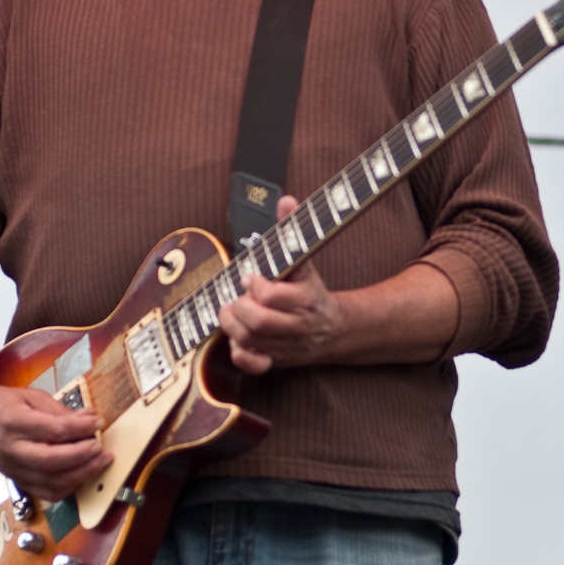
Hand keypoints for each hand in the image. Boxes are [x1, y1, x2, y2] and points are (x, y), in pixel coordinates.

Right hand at [0, 383, 112, 501]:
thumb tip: (90, 419)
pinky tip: (82, 475)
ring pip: (50, 482)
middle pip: (52, 461)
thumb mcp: (32, 397)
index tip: (99, 422)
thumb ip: (60, 410)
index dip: (81, 428)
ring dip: (81, 475)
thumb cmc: (3, 404)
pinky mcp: (18, 480)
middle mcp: (13, 450)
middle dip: (83, 457)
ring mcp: (14, 469)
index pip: (54, 430)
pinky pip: (45, 492)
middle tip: (103, 449)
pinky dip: (68, 487)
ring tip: (100, 462)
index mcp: (15, 422)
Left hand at [218, 196, 342, 374]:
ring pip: (251, 341)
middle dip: (240, 307)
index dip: (254, 285)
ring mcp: (287, 345)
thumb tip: (286, 199)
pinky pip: (254, 365)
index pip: (271, 295)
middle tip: (236, 297)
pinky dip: (241, 353)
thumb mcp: (304, 260)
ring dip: (233, 326)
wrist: (332, 330)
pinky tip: (238, 339)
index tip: (249, 276)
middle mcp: (298, 323)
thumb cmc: (309, 289)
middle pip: (259, 322)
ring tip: (231, 311)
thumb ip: (292, 229)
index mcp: (306, 296)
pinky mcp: (277, 362)